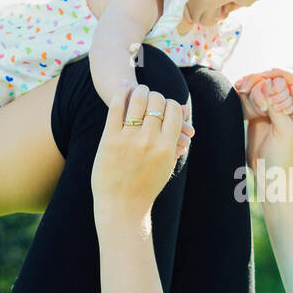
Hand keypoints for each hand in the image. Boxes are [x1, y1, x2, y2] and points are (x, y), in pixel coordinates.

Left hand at [91, 85, 186, 216]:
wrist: (122, 206)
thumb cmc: (147, 185)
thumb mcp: (167, 164)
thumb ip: (176, 138)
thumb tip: (183, 111)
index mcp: (167, 147)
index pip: (174, 109)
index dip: (171, 104)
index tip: (165, 107)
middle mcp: (150, 140)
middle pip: (157, 100)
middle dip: (156, 96)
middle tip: (151, 97)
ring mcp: (129, 138)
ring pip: (138, 99)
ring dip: (140, 90)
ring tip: (138, 90)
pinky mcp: (110, 138)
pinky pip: (117, 107)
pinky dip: (121, 92)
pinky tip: (124, 86)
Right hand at [239, 68, 292, 170]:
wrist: (269, 173)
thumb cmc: (282, 156)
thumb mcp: (283, 131)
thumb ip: (278, 108)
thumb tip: (271, 83)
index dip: (280, 74)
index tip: (264, 76)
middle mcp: (285, 105)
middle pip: (275, 80)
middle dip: (261, 78)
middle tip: (246, 86)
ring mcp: (271, 109)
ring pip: (261, 86)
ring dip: (250, 84)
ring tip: (240, 88)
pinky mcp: (257, 114)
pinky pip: (251, 97)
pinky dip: (244, 93)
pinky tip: (238, 92)